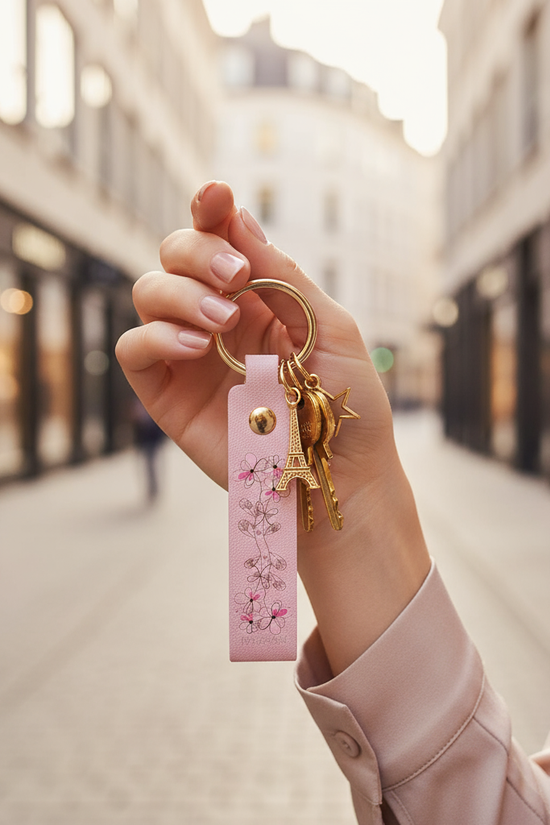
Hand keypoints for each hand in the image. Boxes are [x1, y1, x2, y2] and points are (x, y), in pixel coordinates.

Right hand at [116, 181, 429, 671]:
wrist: (339, 475)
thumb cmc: (345, 403)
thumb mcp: (329, 327)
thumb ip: (281, 275)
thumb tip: (237, 216)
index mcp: (259, 297)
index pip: (220, 238)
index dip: (211, 211)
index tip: (216, 195)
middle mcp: (218, 318)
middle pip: (175, 255)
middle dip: (198, 250)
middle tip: (235, 277)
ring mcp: (190, 355)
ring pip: (148, 293)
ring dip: (181, 293)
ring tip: (223, 321)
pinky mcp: (168, 394)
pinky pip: (134, 348)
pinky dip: (155, 336)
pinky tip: (196, 346)